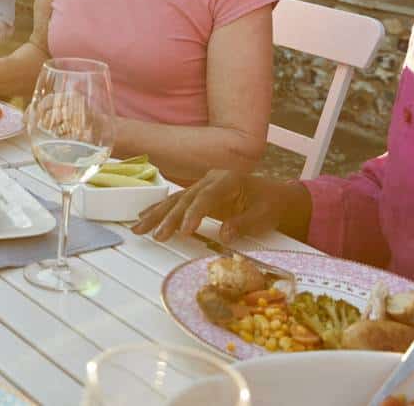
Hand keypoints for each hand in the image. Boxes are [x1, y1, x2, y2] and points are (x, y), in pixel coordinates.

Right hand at [132, 170, 294, 241]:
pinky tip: (144, 216)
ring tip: (139, 228)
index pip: (206, 197)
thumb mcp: (264, 215)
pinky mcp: (197, 194)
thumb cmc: (270, 205)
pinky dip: (159, 210)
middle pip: (185, 198)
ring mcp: (202, 185)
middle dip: (168, 217)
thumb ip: (243, 223)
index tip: (184, 232)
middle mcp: (211, 179)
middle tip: (155, 235)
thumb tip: (224, 234)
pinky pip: (175, 202)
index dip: (193, 214)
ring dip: (156, 214)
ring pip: (175, 199)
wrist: (274, 196)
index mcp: (228, 180)